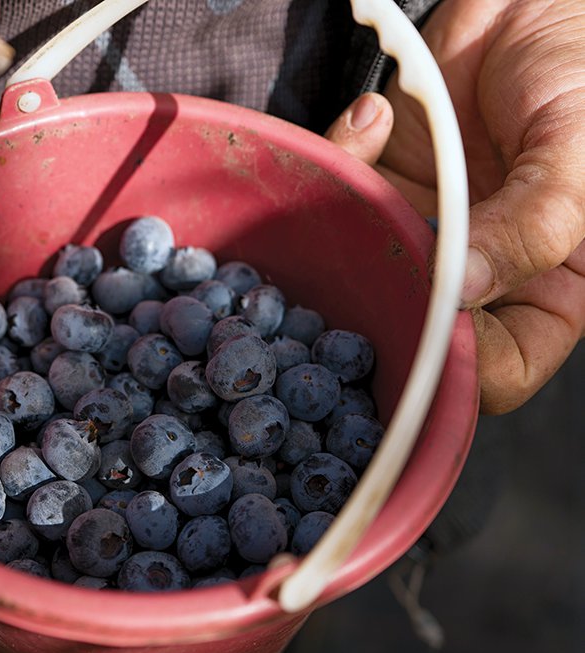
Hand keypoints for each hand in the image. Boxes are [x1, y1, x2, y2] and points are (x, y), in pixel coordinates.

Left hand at [327, 0, 584, 414]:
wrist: (533, 8)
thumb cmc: (580, 77)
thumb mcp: (574, 154)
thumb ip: (532, 226)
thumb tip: (462, 289)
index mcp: (546, 296)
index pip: (496, 370)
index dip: (454, 367)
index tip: (418, 326)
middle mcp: (477, 281)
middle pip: (414, 337)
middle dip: (376, 309)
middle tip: (355, 266)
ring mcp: (420, 239)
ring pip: (360, 273)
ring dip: (348, 227)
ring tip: (372, 156)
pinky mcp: (381, 194)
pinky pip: (337, 202)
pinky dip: (340, 162)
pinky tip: (371, 118)